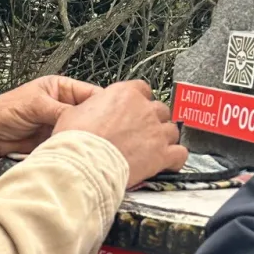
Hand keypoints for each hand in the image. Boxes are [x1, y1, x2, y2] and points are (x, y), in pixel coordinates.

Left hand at [0, 76, 99, 157]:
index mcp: (61, 88)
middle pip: (90, 114)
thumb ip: (60, 110)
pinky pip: (71, 144)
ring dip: (85, 138)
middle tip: (105, 133)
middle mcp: (64, 105)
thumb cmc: (6, 110)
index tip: (112, 114)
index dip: (102, 104)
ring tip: (94, 144)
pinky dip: (76, 148)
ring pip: (82, 131)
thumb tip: (82, 117)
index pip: (90, 93)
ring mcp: (60, 124)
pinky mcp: (55, 140)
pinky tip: (82, 152)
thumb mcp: (36, 104)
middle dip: (96, 123)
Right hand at [52, 79, 186, 184]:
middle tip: (141, 133)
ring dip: (165, 139)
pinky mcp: (162, 154)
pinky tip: (169, 164)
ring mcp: (156, 131)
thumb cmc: (75, 140)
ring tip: (154, 149)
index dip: (140, 101)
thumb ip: (89, 108)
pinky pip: (180, 154)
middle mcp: (144, 109)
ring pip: (172, 131)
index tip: (135, 109)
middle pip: (159, 110)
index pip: (142, 89)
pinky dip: (176, 159)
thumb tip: (87, 112)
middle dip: (153, 121)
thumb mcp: (73, 113)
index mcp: (124, 94)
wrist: (83, 163)